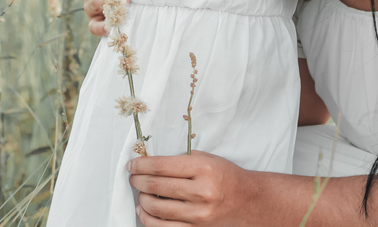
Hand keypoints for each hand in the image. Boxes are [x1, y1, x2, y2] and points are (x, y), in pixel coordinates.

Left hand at [128, 152, 252, 226]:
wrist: (246, 200)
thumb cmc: (224, 176)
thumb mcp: (206, 159)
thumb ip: (180, 161)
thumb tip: (148, 163)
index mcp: (204, 169)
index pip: (162, 166)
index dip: (141, 165)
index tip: (132, 165)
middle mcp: (201, 192)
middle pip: (156, 186)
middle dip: (137, 181)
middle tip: (133, 177)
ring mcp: (198, 214)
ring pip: (156, 208)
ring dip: (141, 199)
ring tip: (141, 192)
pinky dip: (147, 219)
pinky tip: (143, 210)